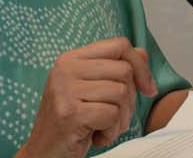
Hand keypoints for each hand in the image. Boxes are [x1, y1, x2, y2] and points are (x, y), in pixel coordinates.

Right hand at [19, 38, 157, 157]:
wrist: (45, 152)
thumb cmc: (72, 121)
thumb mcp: (92, 89)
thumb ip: (114, 69)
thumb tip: (143, 54)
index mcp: (71, 58)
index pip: (119, 45)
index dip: (140, 66)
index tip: (147, 88)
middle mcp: (66, 69)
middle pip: (124, 71)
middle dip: (130, 99)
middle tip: (115, 117)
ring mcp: (65, 90)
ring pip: (121, 93)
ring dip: (121, 119)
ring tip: (105, 127)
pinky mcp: (70, 113)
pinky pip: (112, 115)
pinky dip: (111, 132)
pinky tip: (97, 137)